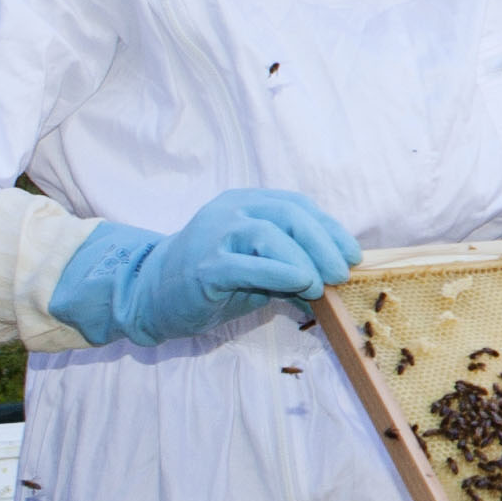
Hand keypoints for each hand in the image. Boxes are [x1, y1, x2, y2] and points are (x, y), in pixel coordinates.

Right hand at [51, 187, 358, 345]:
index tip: (351, 253)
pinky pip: (249, 264)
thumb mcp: (255, 268)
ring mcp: (215, 234)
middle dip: (323, 243)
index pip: (297, 206)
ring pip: (270, 234)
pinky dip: (281, 274)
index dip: (329, 228)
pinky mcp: (205, 265)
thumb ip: (289, 267)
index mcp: (245, 204)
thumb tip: (332, 282)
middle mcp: (231, 210)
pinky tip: (302, 285)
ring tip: (321, 284)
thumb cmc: (208, 281)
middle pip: (290, 215)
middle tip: (343, 271)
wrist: (149, 296)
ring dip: (305, 260)